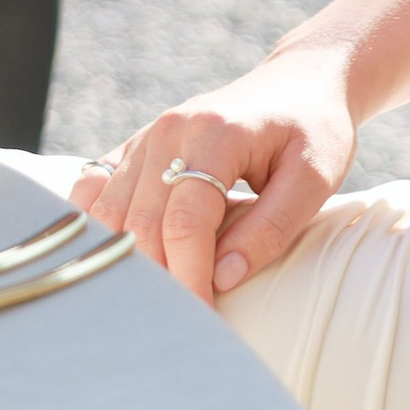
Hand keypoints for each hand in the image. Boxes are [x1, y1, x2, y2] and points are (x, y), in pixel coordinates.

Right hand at [69, 45, 356, 303]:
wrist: (298, 80)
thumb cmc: (313, 129)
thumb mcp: (315, 177)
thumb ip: (271, 227)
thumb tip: (223, 278)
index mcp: (215, 133)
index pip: (185, 223)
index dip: (190, 281)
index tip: (207, 327)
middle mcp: (170, 130)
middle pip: (141, 224)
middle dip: (159, 283)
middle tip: (181, 329)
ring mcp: (147, 134)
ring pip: (108, 213)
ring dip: (125, 263)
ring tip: (155, 304)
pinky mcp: (137, 144)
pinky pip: (94, 188)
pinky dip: (96, 228)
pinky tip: (117, 259)